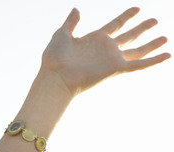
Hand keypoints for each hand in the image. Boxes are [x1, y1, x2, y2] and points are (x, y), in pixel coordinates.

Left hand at [41, 7, 169, 96]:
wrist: (56, 77)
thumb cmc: (54, 59)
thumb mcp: (61, 35)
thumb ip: (71, 22)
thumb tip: (76, 9)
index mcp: (94, 39)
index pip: (115, 25)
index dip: (126, 16)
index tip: (137, 9)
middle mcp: (106, 49)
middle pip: (129, 35)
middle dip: (142, 28)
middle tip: (155, 20)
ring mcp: (112, 59)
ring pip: (138, 50)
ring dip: (151, 44)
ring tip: (165, 37)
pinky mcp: (116, 68)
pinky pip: (140, 64)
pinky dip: (154, 60)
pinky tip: (167, 55)